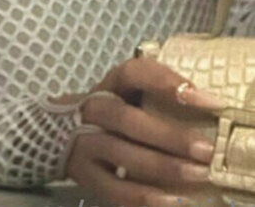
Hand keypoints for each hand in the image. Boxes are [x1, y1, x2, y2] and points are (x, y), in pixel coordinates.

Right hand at [51, 57, 220, 206]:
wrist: (59, 133)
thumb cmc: (113, 111)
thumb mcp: (127, 94)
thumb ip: (157, 95)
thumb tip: (207, 105)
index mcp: (109, 84)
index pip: (133, 73)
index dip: (166, 82)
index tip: (204, 99)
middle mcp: (93, 109)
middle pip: (128, 119)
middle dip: (169, 135)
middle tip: (206, 149)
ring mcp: (85, 143)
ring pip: (122, 154)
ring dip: (162, 166)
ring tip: (196, 174)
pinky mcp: (85, 175)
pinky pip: (114, 189)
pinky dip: (143, 196)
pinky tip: (170, 200)